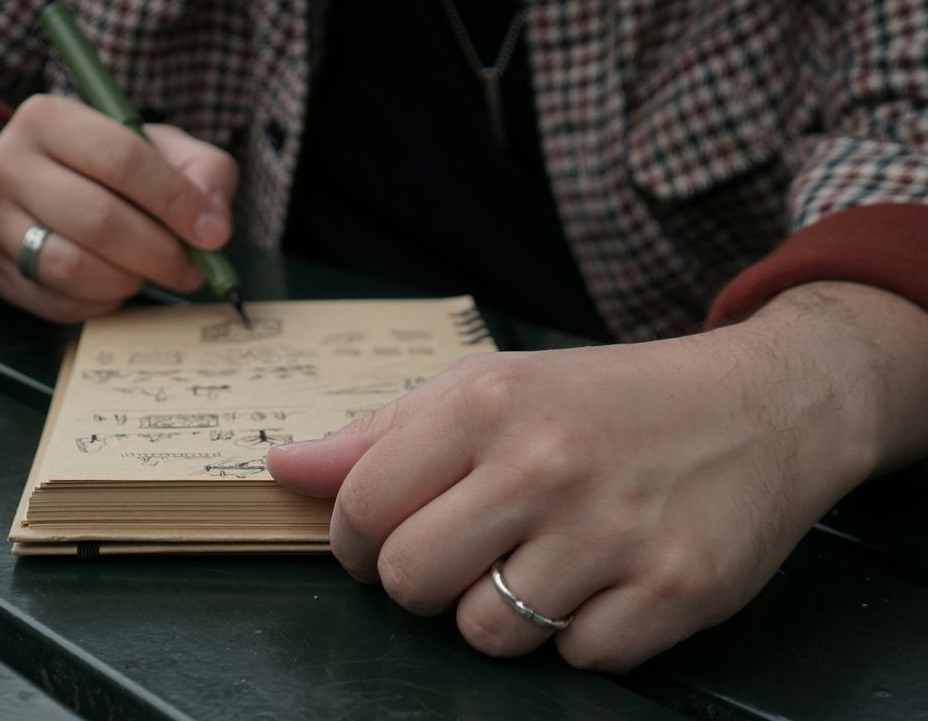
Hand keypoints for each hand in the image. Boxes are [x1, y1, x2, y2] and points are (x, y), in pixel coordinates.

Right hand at [0, 95, 237, 322]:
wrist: (10, 190)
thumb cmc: (94, 166)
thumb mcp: (150, 144)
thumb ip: (198, 169)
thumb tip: (214, 221)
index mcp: (48, 119)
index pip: (122, 159)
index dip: (176, 201)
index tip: (212, 234)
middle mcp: (8, 166)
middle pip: (99, 220)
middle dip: (160, 253)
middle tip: (192, 268)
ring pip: (74, 269)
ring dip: (131, 280)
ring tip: (151, 272)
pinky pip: (61, 303)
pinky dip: (104, 301)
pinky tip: (116, 284)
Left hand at [266, 283, 923, 670]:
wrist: (764, 403)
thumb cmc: (604, 399)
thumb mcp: (490, 386)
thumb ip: (380, 434)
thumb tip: (282, 467)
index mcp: (485, 403)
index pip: (361, 506)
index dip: (356, 541)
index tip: (383, 539)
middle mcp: (545, 464)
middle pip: (412, 581)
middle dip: (421, 583)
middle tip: (463, 554)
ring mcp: (613, 531)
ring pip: (487, 635)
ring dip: (500, 614)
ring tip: (541, 564)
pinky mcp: (676, 589)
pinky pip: (577, 659)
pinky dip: (582, 634)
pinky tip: (606, 581)